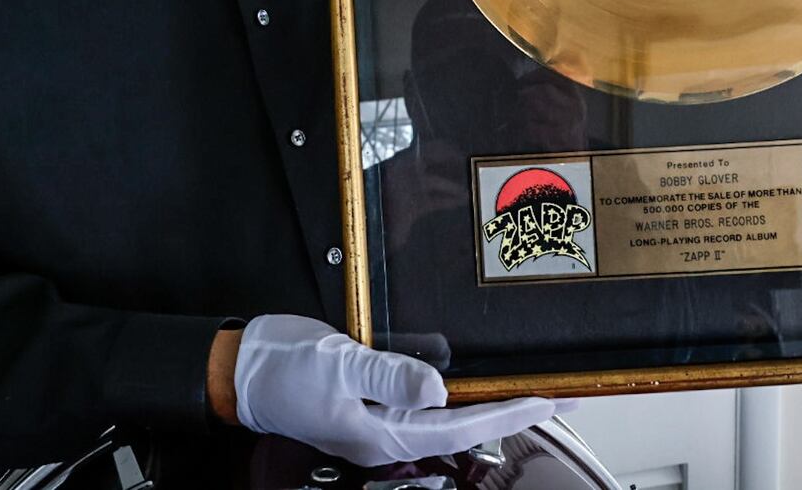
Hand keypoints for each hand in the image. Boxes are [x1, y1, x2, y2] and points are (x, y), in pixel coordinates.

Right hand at [227, 314, 558, 466]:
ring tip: (525, 395)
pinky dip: (452, 399)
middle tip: (558, 399)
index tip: (550, 402)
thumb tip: (441, 389)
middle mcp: (385, 434)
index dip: (509, 413)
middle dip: (510, 414)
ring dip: (486, 407)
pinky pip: (420, 406)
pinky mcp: (367, 403)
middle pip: (462, 428)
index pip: (462, 424)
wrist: (242, 368)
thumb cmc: (285, 370)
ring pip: (444, 420)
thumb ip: (391, 376)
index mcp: (383, 433)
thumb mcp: (340, 367)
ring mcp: (376, 421)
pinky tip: (465, 389)